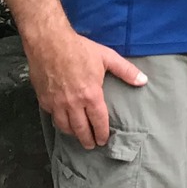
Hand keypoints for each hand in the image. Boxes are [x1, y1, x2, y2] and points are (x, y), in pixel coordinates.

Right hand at [25, 26, 145, 148]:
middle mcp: (72, 103)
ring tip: (78, 137)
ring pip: (64, 126)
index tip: (103, 140)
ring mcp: (56, 102)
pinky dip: (58, 122)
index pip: (98, 121)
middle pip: (80, 129)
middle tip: (91, 145)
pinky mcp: (43, 99)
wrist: (49, 42)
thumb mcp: (107, 57)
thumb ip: (126, 71)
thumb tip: (143, 81)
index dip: (101, 133)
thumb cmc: (79, 49)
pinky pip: (52, 116)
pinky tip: (63, 122)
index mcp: (90, 94)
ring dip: (72, 134)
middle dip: (87, 139)